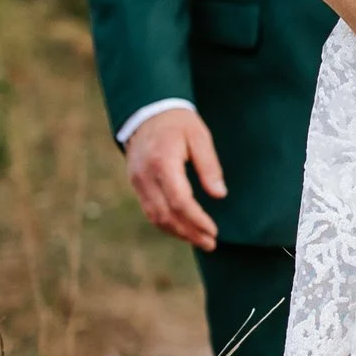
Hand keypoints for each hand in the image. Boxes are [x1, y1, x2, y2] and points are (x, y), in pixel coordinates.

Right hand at [124, 107, 226, 248]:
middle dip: (189, 232)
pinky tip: (183, 230)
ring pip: (155, 217)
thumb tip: (219, 195)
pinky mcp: (136, 185)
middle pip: (166, 214)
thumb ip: (209, 166)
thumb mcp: (199, 136)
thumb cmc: (178, 123)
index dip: (197, 220)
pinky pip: (150, 211)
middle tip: (210, 243)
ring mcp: (137, 182)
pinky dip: (166, 224)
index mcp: (163, 162)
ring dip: (178, 232)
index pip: (179, 201)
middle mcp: (146, 175)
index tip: (213, 231)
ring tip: (200, 241)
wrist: (147, 112)